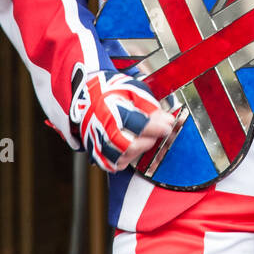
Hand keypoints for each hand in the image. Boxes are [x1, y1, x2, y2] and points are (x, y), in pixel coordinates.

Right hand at [70, 68, 185, 173]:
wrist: (86, 96)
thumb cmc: (110, 91)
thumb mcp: (132, 88)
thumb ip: (149, 104)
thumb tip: (167, 120)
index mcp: (109, 109)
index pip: (137, 124)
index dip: (156, 127)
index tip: (167, 125)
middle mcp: (101, 128)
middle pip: (130, 145)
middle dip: (149, 140)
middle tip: (157, 132)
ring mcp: (97, 143)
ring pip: (123, 157)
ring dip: (139, 149)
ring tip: (144, 137)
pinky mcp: (95, 153)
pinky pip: (114, 164)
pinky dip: (127, 157)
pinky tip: (132, 145)